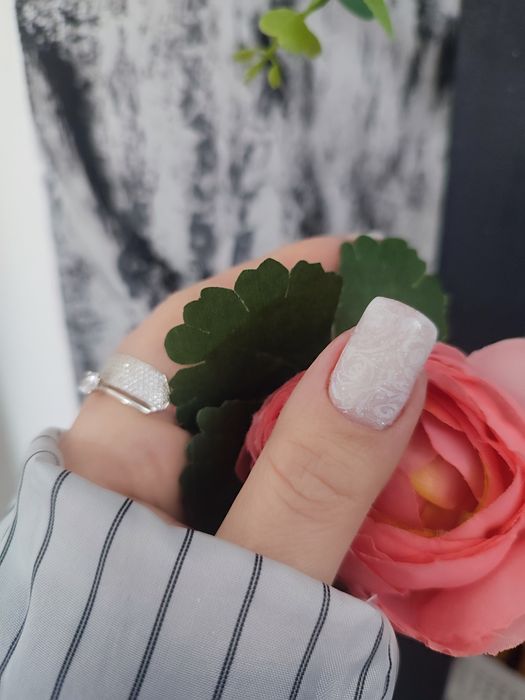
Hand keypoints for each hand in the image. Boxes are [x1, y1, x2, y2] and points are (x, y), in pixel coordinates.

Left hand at [59, 235, 427, 582]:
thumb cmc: (175, 680)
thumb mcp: (261, 573)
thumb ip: (317, 470)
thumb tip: (386, 343)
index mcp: (119, 451)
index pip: (191, 330)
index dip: (275, 287)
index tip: (355, 264)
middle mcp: (151, 460)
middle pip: (243, 366)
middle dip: (328, 344)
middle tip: (407, 337)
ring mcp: (197, 491)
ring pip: (276, 414)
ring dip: (345, 400)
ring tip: (412, 391)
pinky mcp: (236, 520)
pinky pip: (294, 463)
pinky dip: (345, 455)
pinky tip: (389, 455)